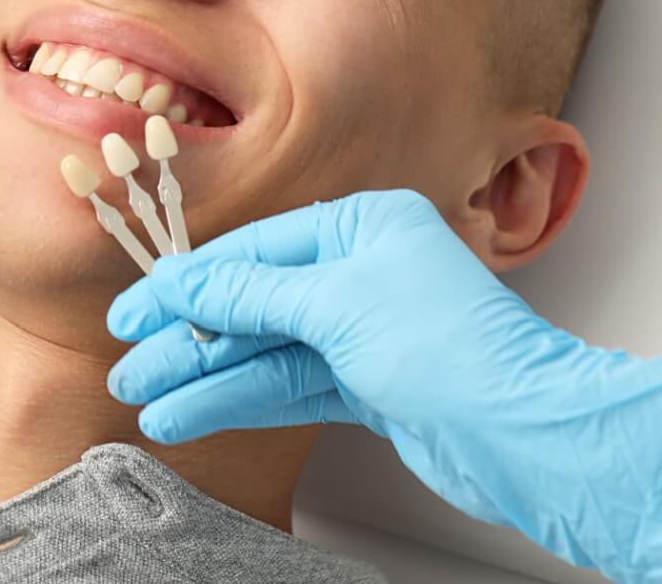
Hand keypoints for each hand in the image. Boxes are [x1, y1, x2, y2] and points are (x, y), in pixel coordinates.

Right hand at [105, 188, 661, 583]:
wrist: (529, 437)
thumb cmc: (456, 350)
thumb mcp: (336, 303)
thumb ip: (251, 294)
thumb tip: (185, 285)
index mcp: (363, 225)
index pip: (253, 251)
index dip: (188, 282)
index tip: (137, 308)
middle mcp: (363, 272)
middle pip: (253, 303)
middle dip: (188, 336)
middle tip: (132, 361)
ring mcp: (366, 332)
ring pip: (265, 351)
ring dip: (205, 376)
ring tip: (149, 399)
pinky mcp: (370, 386)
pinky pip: (288, 386)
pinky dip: (240, 400)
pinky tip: (193, 411)